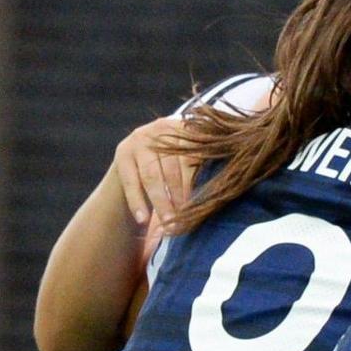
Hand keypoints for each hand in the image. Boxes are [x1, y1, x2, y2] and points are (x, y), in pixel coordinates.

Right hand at [114, 115, 193, 241]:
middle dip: (181, 197)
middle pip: (173, 168)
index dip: (199, 184)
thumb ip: (205, 167)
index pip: (195, 158)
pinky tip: (143, 219)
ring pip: (151, 176)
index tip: (205, 206)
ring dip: (161, 202)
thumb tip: (227, 191)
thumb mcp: (191, 158)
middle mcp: (162, 128)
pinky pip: (131, 182)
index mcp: (186, 128)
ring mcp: (139, 139)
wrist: (139, 156)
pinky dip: (137, 202)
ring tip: (169, 223)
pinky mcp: (122, 153)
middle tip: (188, 220)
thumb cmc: (178, 163)